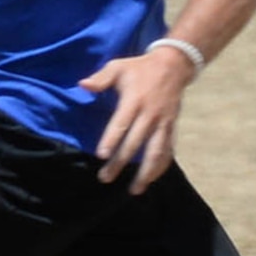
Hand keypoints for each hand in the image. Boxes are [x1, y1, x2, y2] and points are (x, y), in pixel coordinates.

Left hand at [79, 46, 194, 191]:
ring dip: (146, 172)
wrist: (174, 65)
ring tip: (135, 189)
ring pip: (156, 152)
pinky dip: (161, 166)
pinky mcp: (172, 127)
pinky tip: (152, 179)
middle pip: (136, 142)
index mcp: (135, 100)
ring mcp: (163, 123)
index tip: (102, 156)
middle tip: (105, 178)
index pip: (122, 123)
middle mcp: (150, 114)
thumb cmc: (140, 68)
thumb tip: (82, 85)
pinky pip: (168, 150)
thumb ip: (101, 78)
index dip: (112, 139)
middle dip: (121, 162)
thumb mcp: (119, 66)